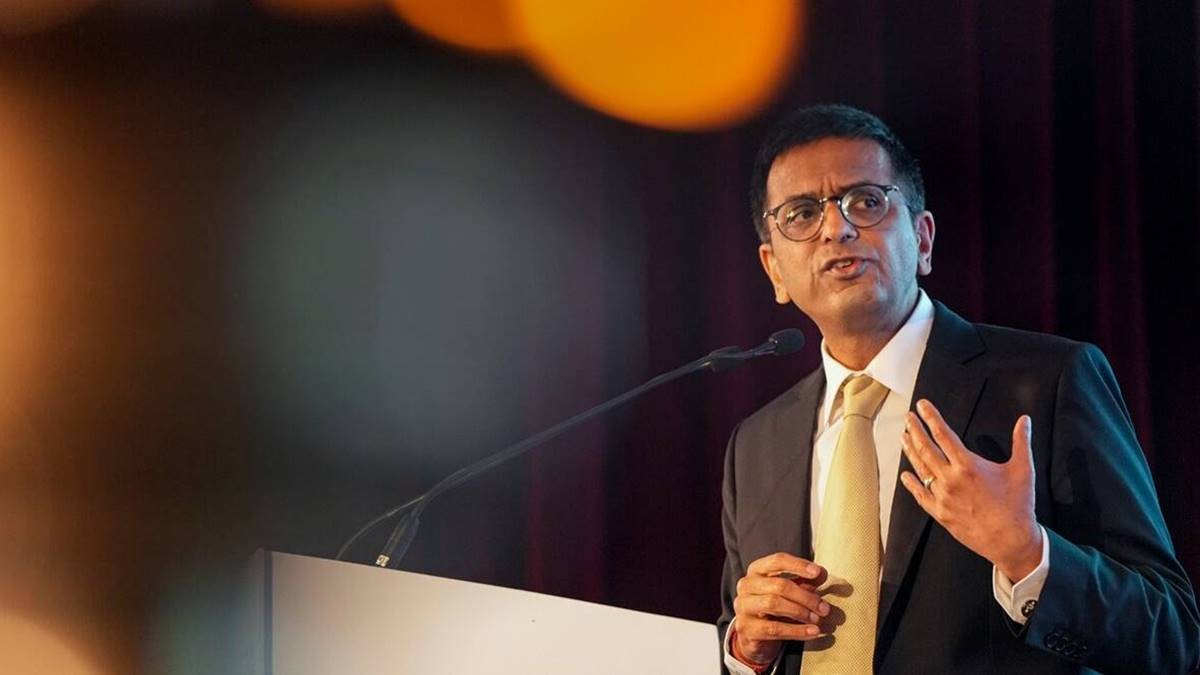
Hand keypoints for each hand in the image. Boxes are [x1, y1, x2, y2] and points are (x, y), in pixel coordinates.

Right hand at [732, 552, 829, 665]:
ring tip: (817, 619)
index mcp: (756, 570)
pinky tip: (812, 632)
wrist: (755, 635)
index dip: (798, 565)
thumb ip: (804, 581)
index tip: (818, 572)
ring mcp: (743, 606)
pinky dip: (796, 631)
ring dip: (800, 612)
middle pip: (778, 585)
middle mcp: (746, 585)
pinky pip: (774, 629)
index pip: (777, 560)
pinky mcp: (746, 628)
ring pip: (773, 604)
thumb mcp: (790, 591)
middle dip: (805, 596)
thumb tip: (822, 573)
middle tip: (824, 608)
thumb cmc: (775, 607)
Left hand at [899, 399, 1042, 580]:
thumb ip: (1022, 441)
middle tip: (908, 417)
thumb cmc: (1018, 505)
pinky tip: (905, 475)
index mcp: (968, 465)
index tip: (921, 405)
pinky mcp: (940, 513)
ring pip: (920, 469)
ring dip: (911, 451)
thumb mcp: (1023, 469)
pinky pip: (921, 495)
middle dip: (915, 430)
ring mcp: (942, 497)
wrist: (1012, 540)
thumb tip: (1025, 420)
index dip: (931, 417)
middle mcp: (950, 479)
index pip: (943, 434)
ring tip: (903, 437)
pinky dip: (911, 483)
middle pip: (926, 448)